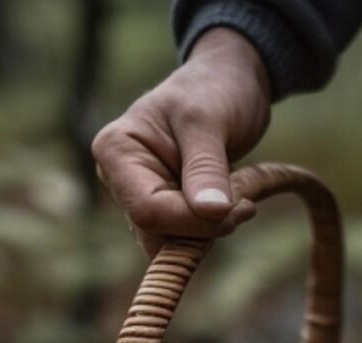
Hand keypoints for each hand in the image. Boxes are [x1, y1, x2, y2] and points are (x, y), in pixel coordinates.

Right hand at [91, 28, 272, 255]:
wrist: (230, 82)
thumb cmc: (215, 89)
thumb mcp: (209, 121)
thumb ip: (206, 167)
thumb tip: (210, 212)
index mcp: (116, 151)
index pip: (147, 211)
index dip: (194, 221)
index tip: (241, 208)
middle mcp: (121, 178)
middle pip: (156, 233)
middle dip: (202, 228)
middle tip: (245, 204)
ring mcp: (143, 194)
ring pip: (172, 241)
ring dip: (212, 228)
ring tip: (241, 194)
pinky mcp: (167, 206)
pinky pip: (187, 235)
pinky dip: (215, 225)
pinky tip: (235, 200)